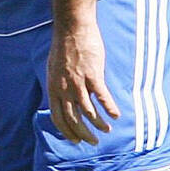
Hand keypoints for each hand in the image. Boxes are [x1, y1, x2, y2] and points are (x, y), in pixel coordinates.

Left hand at [46, 18, 118, 144]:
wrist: (72, 28)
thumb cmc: (64, 47)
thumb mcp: (54, 69)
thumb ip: (59, 85)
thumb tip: (64, 97)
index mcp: (53, 88)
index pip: (58, 117)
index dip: (67, 131)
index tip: (75, 140)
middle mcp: (63, 89)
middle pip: (73, 119)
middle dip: (83, 134)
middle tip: (93, 142)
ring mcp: (78, 83)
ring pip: (88, 112)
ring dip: (99, 124)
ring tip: (107, 130)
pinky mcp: (92, 75)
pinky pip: (102, 97)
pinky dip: (109, 108)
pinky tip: (116, 115)